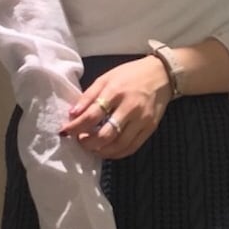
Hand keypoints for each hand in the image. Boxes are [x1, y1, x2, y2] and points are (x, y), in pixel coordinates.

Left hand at [59, 55, 173, 160]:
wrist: (162, 75)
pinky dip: (116, 153)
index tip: (66, 131)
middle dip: (88, 142)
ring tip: (92, 147)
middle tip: (80, 140)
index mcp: (116, 92)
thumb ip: (89, 96)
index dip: (76, 127)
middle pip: (105, 134)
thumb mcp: (106, 78)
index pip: (92, 115)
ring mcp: (142, 120)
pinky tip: (107, 150)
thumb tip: (73, 114)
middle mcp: (130, 107)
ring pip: (118, 145)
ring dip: (101, 150)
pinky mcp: (150, 128)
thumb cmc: (130, 75)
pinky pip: (131, 148)